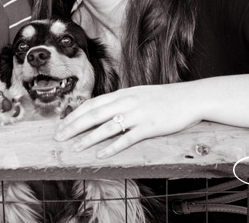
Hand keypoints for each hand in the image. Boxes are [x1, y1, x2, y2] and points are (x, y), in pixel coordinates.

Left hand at [54, 84, 201, 157]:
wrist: (189, 98)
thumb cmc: (162, 98)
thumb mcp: (137, 94)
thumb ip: (120, 101)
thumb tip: (101, 110)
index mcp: (122, 94)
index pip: (92, 104)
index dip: (75, 114)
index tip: (61, 124)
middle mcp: (127, 102)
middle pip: (94, 115)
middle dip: (74, 126)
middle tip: (59, 137)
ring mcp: (138, 115)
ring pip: (107, 127)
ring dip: (88, 138)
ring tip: (75, 147)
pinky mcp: (149, 127)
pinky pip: (127, 138)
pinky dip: (112, 147)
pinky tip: (101, 154)